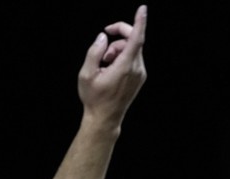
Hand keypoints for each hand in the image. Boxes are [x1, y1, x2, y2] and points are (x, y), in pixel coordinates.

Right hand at [78, 5, 147, 132]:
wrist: (105, 118)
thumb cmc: (94, 97)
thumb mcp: (86, 73)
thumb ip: (94, 51)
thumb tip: (103, 37)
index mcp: (125, 67)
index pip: (136, 40)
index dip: (139, 22)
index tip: (143, 9)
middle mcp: (137, 70)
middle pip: (133, 40)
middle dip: (117, 37)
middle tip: (102, 45)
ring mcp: (140, 74)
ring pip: (132, 48)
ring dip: (116, 48)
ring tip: (103, 62)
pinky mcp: (139, 76)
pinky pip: (132, 57)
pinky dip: (121, 56)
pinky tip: (110, 67)